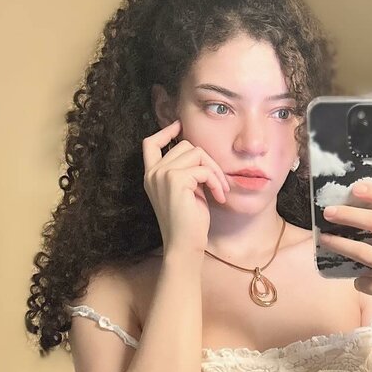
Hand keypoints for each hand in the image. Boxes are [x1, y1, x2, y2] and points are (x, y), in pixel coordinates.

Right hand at [142, 120, 229, 254]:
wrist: (184, 245)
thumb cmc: (188, 223)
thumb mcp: (185, 192)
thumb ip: (185, 172)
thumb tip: (198, 153)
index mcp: (151, 176)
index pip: (150, 143)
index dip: (165, 131)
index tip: (180, 126)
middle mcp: (153, 173)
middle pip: (184, 145)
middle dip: (207, 160)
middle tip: (219, 181)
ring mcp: (162, 174)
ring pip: (196, 153)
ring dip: (214, 170)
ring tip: (221, 190)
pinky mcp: (176, 180)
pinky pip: (204, 169)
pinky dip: (216, 181)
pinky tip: (220, 197)